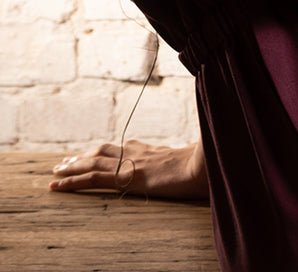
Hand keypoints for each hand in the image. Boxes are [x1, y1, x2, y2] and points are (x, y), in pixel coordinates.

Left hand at [48, 138, 208, 200]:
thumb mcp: (194, 161)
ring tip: (56, 174)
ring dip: (72, 167)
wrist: (204, 165)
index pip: (122, 147)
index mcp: (150, 150)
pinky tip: (58, 187)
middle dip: (83, 157)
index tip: (93, 154)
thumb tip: (196, 162)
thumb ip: (185, 160)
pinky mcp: (126, 178)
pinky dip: (73, 182)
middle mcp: (137, 153)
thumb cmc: (203, 165)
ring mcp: (130, 164)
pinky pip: (93, 178)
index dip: (104, 151)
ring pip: (93, 162)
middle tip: (64, 163)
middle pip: (103, 151)